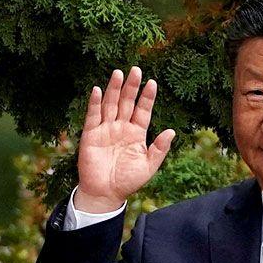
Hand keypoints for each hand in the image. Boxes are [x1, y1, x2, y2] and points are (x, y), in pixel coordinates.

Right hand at [75, 67, 174, 212]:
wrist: (106, 193)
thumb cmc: (128, 181)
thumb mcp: (149, 166)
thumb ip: (159, 148)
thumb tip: (172, 131)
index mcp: (137, 134)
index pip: (143, 111)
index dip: (147, 97)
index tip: (153, 83)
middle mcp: (122, 128)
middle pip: (127, 103)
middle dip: (131, 87)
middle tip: (136, 69)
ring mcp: (106, 130)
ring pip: (111, 105)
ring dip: (114, 89)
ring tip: (119, 73)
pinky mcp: (91, 135)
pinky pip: (93, 116)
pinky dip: (96, 103)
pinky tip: (99, 90)